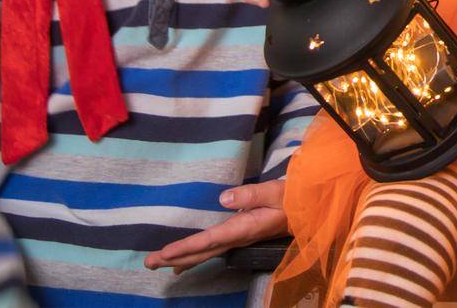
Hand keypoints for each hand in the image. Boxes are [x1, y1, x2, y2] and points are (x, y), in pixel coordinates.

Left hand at [143, 180, 286, 273]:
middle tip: (148, 262)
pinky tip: (182, 263)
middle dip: (175, 258)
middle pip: (202, 252)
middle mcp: (238, 237)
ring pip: (204, 253)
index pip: (210, 240)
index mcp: (244, 228)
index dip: (186, 247)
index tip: (165, 253)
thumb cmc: (291, 198)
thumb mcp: (274, 191)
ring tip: (158, 264)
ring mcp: (238, 238)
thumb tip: (223, 198)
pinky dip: (194, 256)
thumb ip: (251, 195)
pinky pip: (211, 250)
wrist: (307, 209)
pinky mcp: (238, 235)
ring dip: (180, 259)